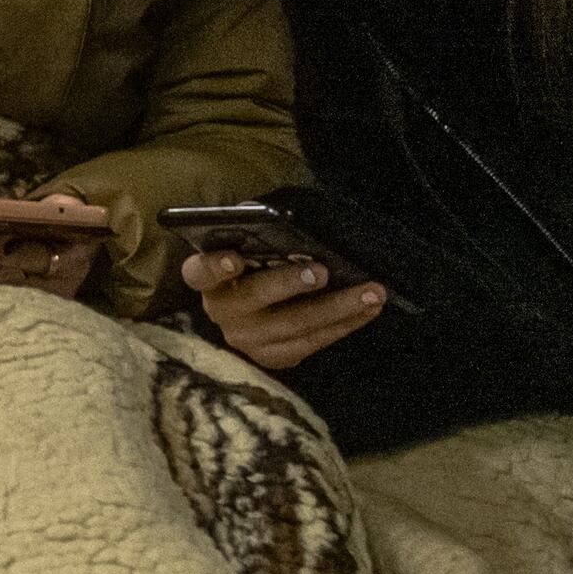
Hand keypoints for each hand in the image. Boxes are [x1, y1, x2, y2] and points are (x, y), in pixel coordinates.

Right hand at [181, 240, 384, 370]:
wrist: (251, 311)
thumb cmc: (253, 264)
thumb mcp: (247, 245)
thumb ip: (254, 232)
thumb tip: (269, 215)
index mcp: (207, 279)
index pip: (201, 272)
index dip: (215, 267)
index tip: (234, 259)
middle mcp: (222, 312)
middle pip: (255, 299)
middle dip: (291, 285)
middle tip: (323, 271)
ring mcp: (248, 340)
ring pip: (294, 326)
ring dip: (338, 308)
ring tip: (370, 293)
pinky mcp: (273, 358)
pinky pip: (313, 343)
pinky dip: (345, 324)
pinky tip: (369, 309)